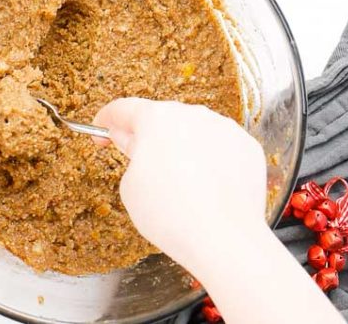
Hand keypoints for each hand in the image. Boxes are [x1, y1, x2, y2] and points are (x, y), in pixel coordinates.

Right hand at [94, 99, 343, 323]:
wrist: (225, 239)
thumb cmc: (171, 214)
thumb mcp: (130, 186)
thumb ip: (130, 153)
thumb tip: (135, 144)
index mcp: (156, 118)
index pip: (123, 109)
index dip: (106, 120)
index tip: (101, 129)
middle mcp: (192, 114)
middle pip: (161, 119)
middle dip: (146, 136)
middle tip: (137, 160)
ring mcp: (224, 128)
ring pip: (192, 131)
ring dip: (180, 147)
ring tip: (177, 182)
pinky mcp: (246, 147)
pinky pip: (219, 147)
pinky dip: (208, 159)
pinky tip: (204, 186)